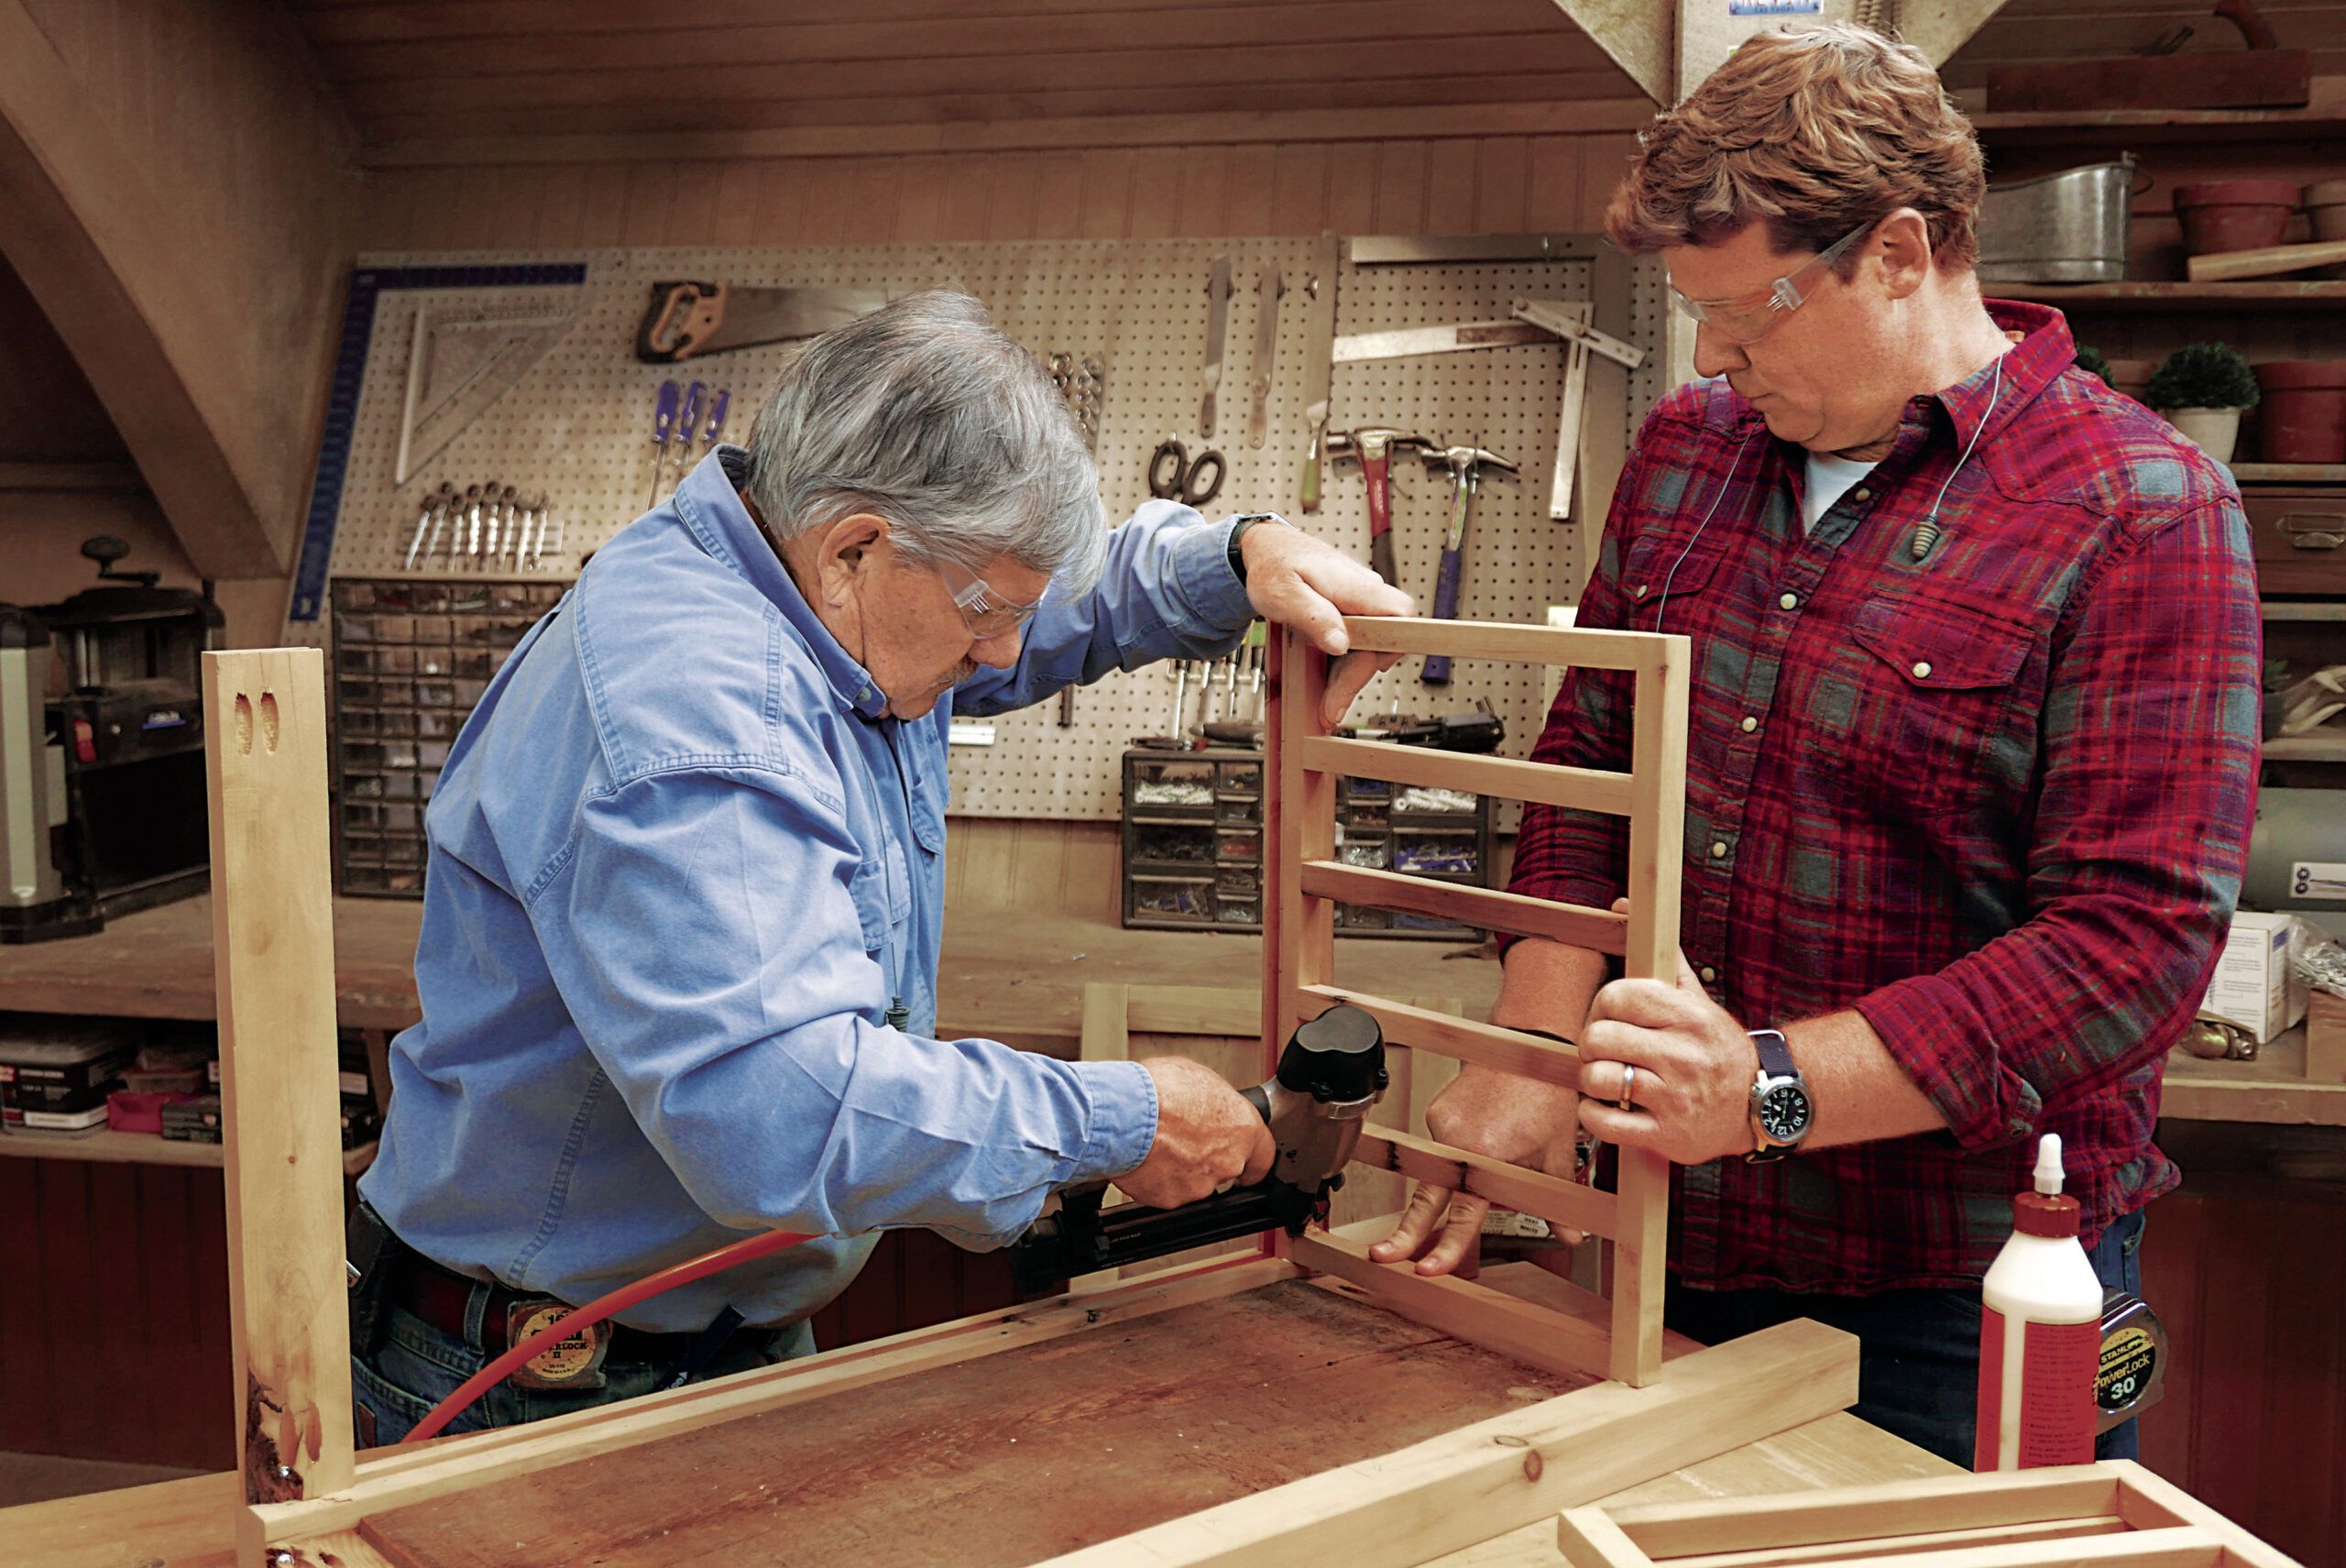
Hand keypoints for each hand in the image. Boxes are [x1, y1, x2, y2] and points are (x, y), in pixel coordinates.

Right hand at [1117, 1057, 1275, 1208]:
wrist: (1126, 1115)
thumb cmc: (1159, 1091)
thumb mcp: (1197, 1077)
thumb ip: (1212, 1100)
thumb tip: (1207, 1101)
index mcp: (1242, 1129)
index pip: (1264, 1156)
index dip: (1254, 1160)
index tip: (1249, 1164)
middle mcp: (1227, 1162)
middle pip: (1224, 1167)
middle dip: (1205, 1156)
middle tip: (1183, 1137)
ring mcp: (1200, 1185)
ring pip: (1194, 1181)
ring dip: (1180, 1166)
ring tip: (1158, 1144)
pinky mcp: (1171, 1199)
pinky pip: (1166, 1190)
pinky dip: (1157, 1179)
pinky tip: (1145, 1158)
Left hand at [1239, 522, 1413, 726]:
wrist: (1268, 551)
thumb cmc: (1273, 566)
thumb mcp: (1281, 593)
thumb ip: (1311, 615)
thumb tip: (1340, 642)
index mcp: (1353, 585)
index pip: (1399, 613)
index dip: (1394, 643)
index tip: (1375, 669)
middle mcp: (1364, 593)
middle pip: (1380, 642)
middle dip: (1355, 678)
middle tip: (1330, 709)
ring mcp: (1360, 604)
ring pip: (1369, 648)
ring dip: (1348, 678)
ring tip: (1325, 705)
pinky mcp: (1352, 614)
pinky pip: (1357, 644)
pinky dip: (1342, 667)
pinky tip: (1326, 684)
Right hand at [1367, 1066, 1580, 1276]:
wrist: (1528, 1045)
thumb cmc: (1546, 1094)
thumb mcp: (1558, 1154)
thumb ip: (1557, 1202)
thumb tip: (1571, 1238)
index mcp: (1485, 1156)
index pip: (1464, 1216)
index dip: (1446, 1249)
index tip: (1428, 1270)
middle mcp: (1455, 1141)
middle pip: (1425, 1199)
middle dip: (1403, 1232)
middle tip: (1382, 1255)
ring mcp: (1440, 1125)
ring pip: (1440, 1171)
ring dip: (1456, 1178)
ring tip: (1500, 1145)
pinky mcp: (1435, 1111)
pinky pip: (1441, 1146)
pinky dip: (1458, 1151)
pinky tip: (1488, 1131)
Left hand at [1577, 935, 1758, 1166]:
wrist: (1761, 1104)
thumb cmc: (1717, 1048)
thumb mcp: (1697, 998)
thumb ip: (1662, 955)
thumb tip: (1624, 904)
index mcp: (1687, 1016)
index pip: (1617, 996)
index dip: (1601, 1006)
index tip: (1608, 1017)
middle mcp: (1681, 1055)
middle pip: (1599, 1038)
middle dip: (1592, 1044)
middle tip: (1604, 1050)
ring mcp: (1674, 1097)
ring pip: (1598, 1079)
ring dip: (1591, 1081)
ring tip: (1607, 1079)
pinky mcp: (1666, 1135)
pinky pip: (1604, 1123)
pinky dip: (1593, 1115)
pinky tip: (1607, 1107)